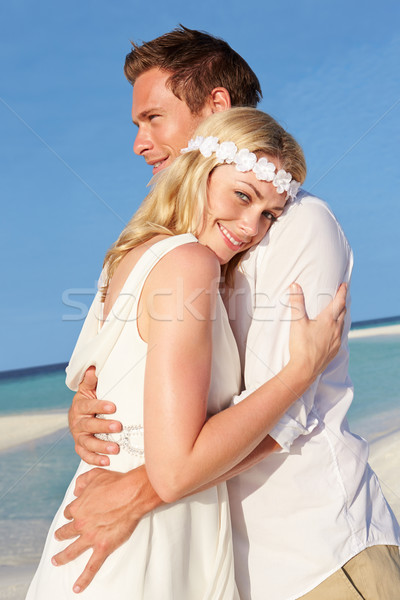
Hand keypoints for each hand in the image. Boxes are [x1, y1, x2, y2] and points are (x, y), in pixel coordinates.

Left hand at [52, 466, 162, 592]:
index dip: (71, 513)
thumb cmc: (116, 483)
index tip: (72, 514)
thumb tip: (75, 489)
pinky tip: (77, 586)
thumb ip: (82, 482)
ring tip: (57, 561)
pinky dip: (84, 578)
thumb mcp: (95, 475)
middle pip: (67, 531)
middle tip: (58, 537)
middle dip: (61, 534)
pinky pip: (91, 566)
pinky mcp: (103, 547)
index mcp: (79, 507)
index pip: (70, 512)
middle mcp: (81, 524)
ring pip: (73, 550)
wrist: (131, 494)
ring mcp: (91, 537)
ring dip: (63, 556)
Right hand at [68, 366, 121, 465]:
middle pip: (89, 426)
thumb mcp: (89, 389)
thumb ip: (91, 380)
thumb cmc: (90, 400)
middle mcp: (77, 422)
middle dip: (103, 427)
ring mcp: (79, 436)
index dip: (100, 406)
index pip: (89, 406)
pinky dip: (95, 459)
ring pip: (88, 443)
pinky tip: (107, 461)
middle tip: (118, 427)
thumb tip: (93, 367)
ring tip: (116, 448)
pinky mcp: (81, 448)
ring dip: (101, 446)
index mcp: (79, 406)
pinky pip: (85, 456)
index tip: (113, 407)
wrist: (81, 416)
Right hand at [288, 282, 346, 380]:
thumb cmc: (301, 345)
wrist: (305, 369)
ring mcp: (336, 341)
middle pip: (343, 312)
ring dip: (341, 316)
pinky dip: (338, 329)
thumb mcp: (297, 322)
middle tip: (341, 297)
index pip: (338, 302)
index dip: (342, 292)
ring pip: (342, 324)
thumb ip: (297, 303)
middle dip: (342, 303)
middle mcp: (336, 329)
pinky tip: (333, 332)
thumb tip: (295, 285)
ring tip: (337, 313)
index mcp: (328, 320)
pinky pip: (340, 336)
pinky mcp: (334, 351)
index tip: (344, 285)